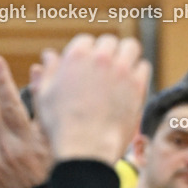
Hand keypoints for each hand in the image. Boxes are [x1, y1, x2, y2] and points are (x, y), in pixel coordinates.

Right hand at [33, 34, 150, 164]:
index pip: (87, 40)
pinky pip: (144, 67)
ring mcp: (121, 70)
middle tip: (108, 67)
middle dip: (108, 51)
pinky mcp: (138, 85)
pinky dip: (138, 72)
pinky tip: (132, 84)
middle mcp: (100, 58)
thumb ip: (48, 72)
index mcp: (76, 56)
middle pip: (110, 41)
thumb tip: (50, 55)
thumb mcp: (44, 96)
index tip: (90, 65)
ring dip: (127, 56)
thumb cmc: (61, 125)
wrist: (86, 147)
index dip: (88, 52)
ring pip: (131, 48)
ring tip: (123, 69)